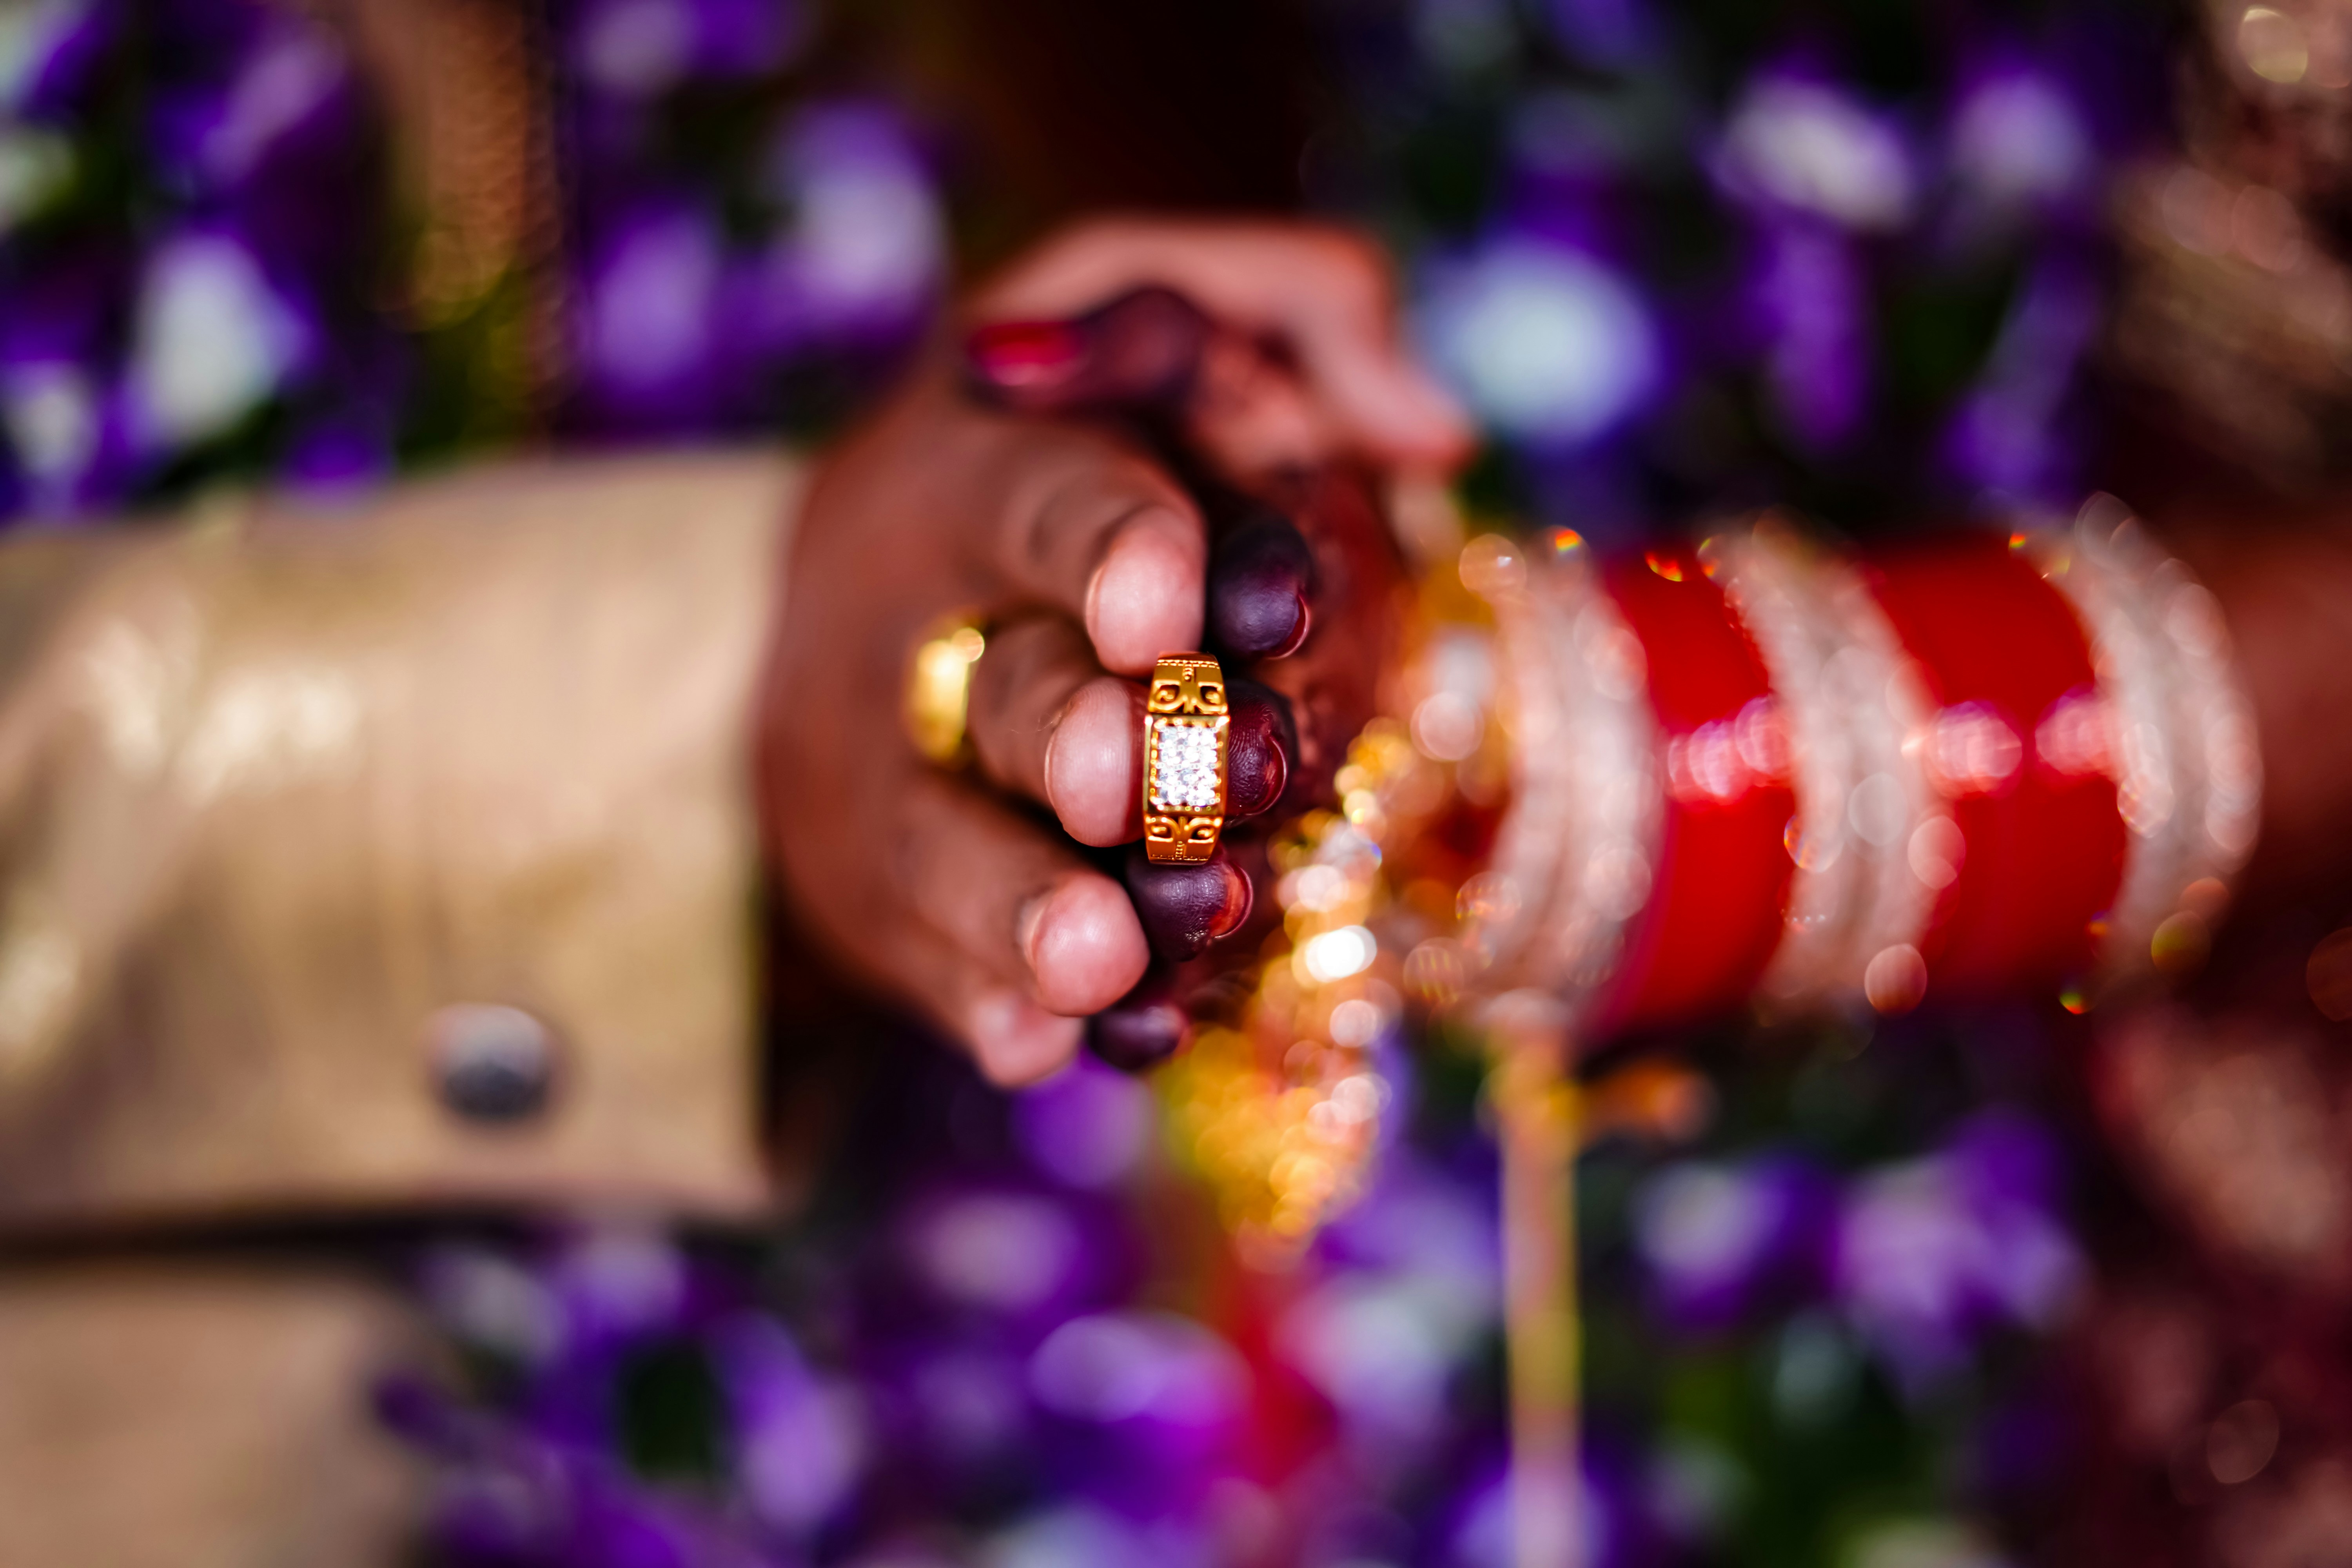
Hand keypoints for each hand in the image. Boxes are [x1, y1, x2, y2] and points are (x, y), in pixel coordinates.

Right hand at [764, 220, 1467, 1086]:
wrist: (864, 584)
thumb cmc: (1064, 434)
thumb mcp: (1156, 306)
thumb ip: (1293, 307)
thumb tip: (1429, 432)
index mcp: (984, 467)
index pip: (1043, 496)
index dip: (1105, 543)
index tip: (1169, 605)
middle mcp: (916, 624)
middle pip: (995, 689)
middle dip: (1061, 738)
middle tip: (1121, 781)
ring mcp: (887, 773)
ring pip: (942, 845)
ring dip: (1019, 908)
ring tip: (1096, 962)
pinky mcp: (881, 891)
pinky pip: (931, 957)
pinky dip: (983, 1003)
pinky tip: (1039, 1048)